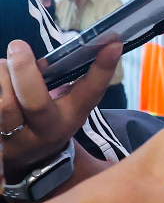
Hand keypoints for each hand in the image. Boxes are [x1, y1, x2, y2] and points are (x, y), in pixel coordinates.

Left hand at [1, 40, 120, 180]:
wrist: (25, 159)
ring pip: (4, 104)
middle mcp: (45, 133)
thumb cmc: (49, 118)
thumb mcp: (69, 103)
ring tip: (4, 66)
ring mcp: (14, 142)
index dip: (102, 69)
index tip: (112, 44)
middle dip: (24, 71)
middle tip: (18, 46)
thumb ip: (70, 78)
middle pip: (34, 103)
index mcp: (70, 118)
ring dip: (1, 76)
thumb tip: (83, 47)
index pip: (90, 92)